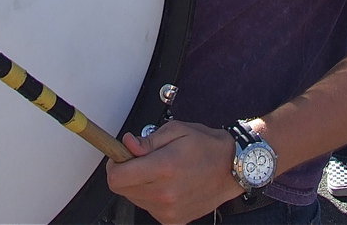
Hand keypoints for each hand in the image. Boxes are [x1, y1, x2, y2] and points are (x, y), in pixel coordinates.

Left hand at [106, 121, 243, 223]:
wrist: (232, 168)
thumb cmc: (207, 147)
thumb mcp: (176, 130)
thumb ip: (147, 140)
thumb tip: (127, 145)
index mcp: (164, 168)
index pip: (117, 177)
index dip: (114, 165)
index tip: (119, 157)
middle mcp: (165, 193)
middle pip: (122, 189)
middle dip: (127, 173)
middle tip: (143, 160)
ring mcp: (169, 210)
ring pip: (134, 199)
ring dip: (139, 185)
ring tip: (160, 171)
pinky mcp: (173, 220)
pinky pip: (148, 208)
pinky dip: (151, 196)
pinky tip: (167, 185)